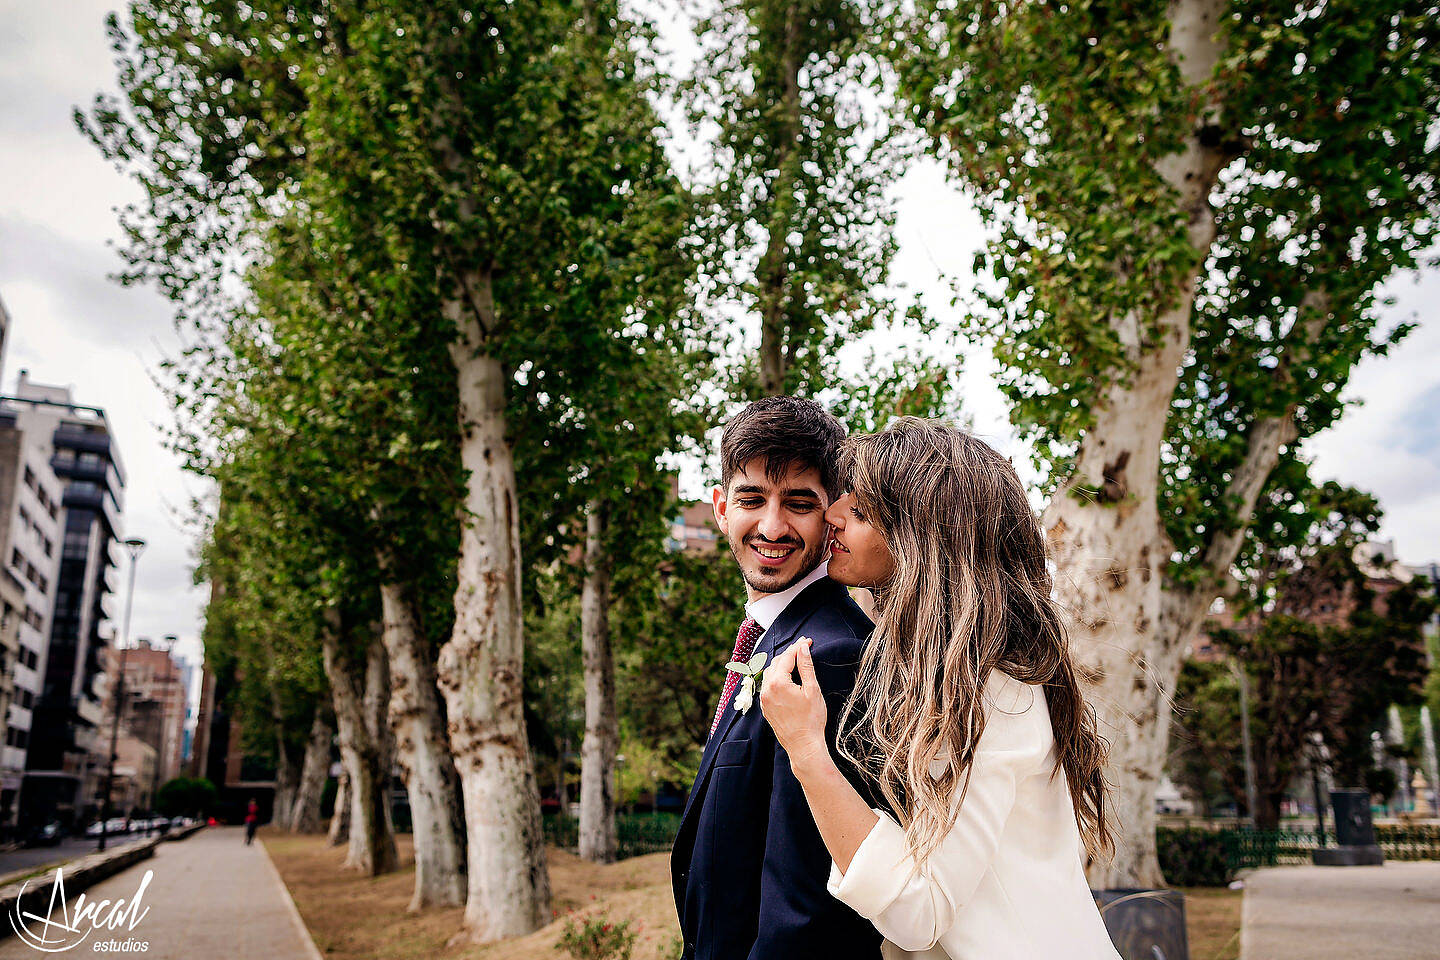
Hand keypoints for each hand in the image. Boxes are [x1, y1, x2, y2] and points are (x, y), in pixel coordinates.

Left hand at [760, 638, 830, 769]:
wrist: (803, 745)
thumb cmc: (811, 720)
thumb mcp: (812, 690)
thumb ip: (806, 667)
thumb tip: (803, 649)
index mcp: (778, 683)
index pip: (787, 657)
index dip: (798, 647)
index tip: (808, 641)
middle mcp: (767, 690)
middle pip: (776, 663)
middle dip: (789, 654)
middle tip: (803, 648)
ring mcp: (764, 700)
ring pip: (770, 674)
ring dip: (781, 665)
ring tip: (795, 661)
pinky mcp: (765, 708)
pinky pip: (768, 686)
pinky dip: (776, 678)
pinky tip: (786, 678)